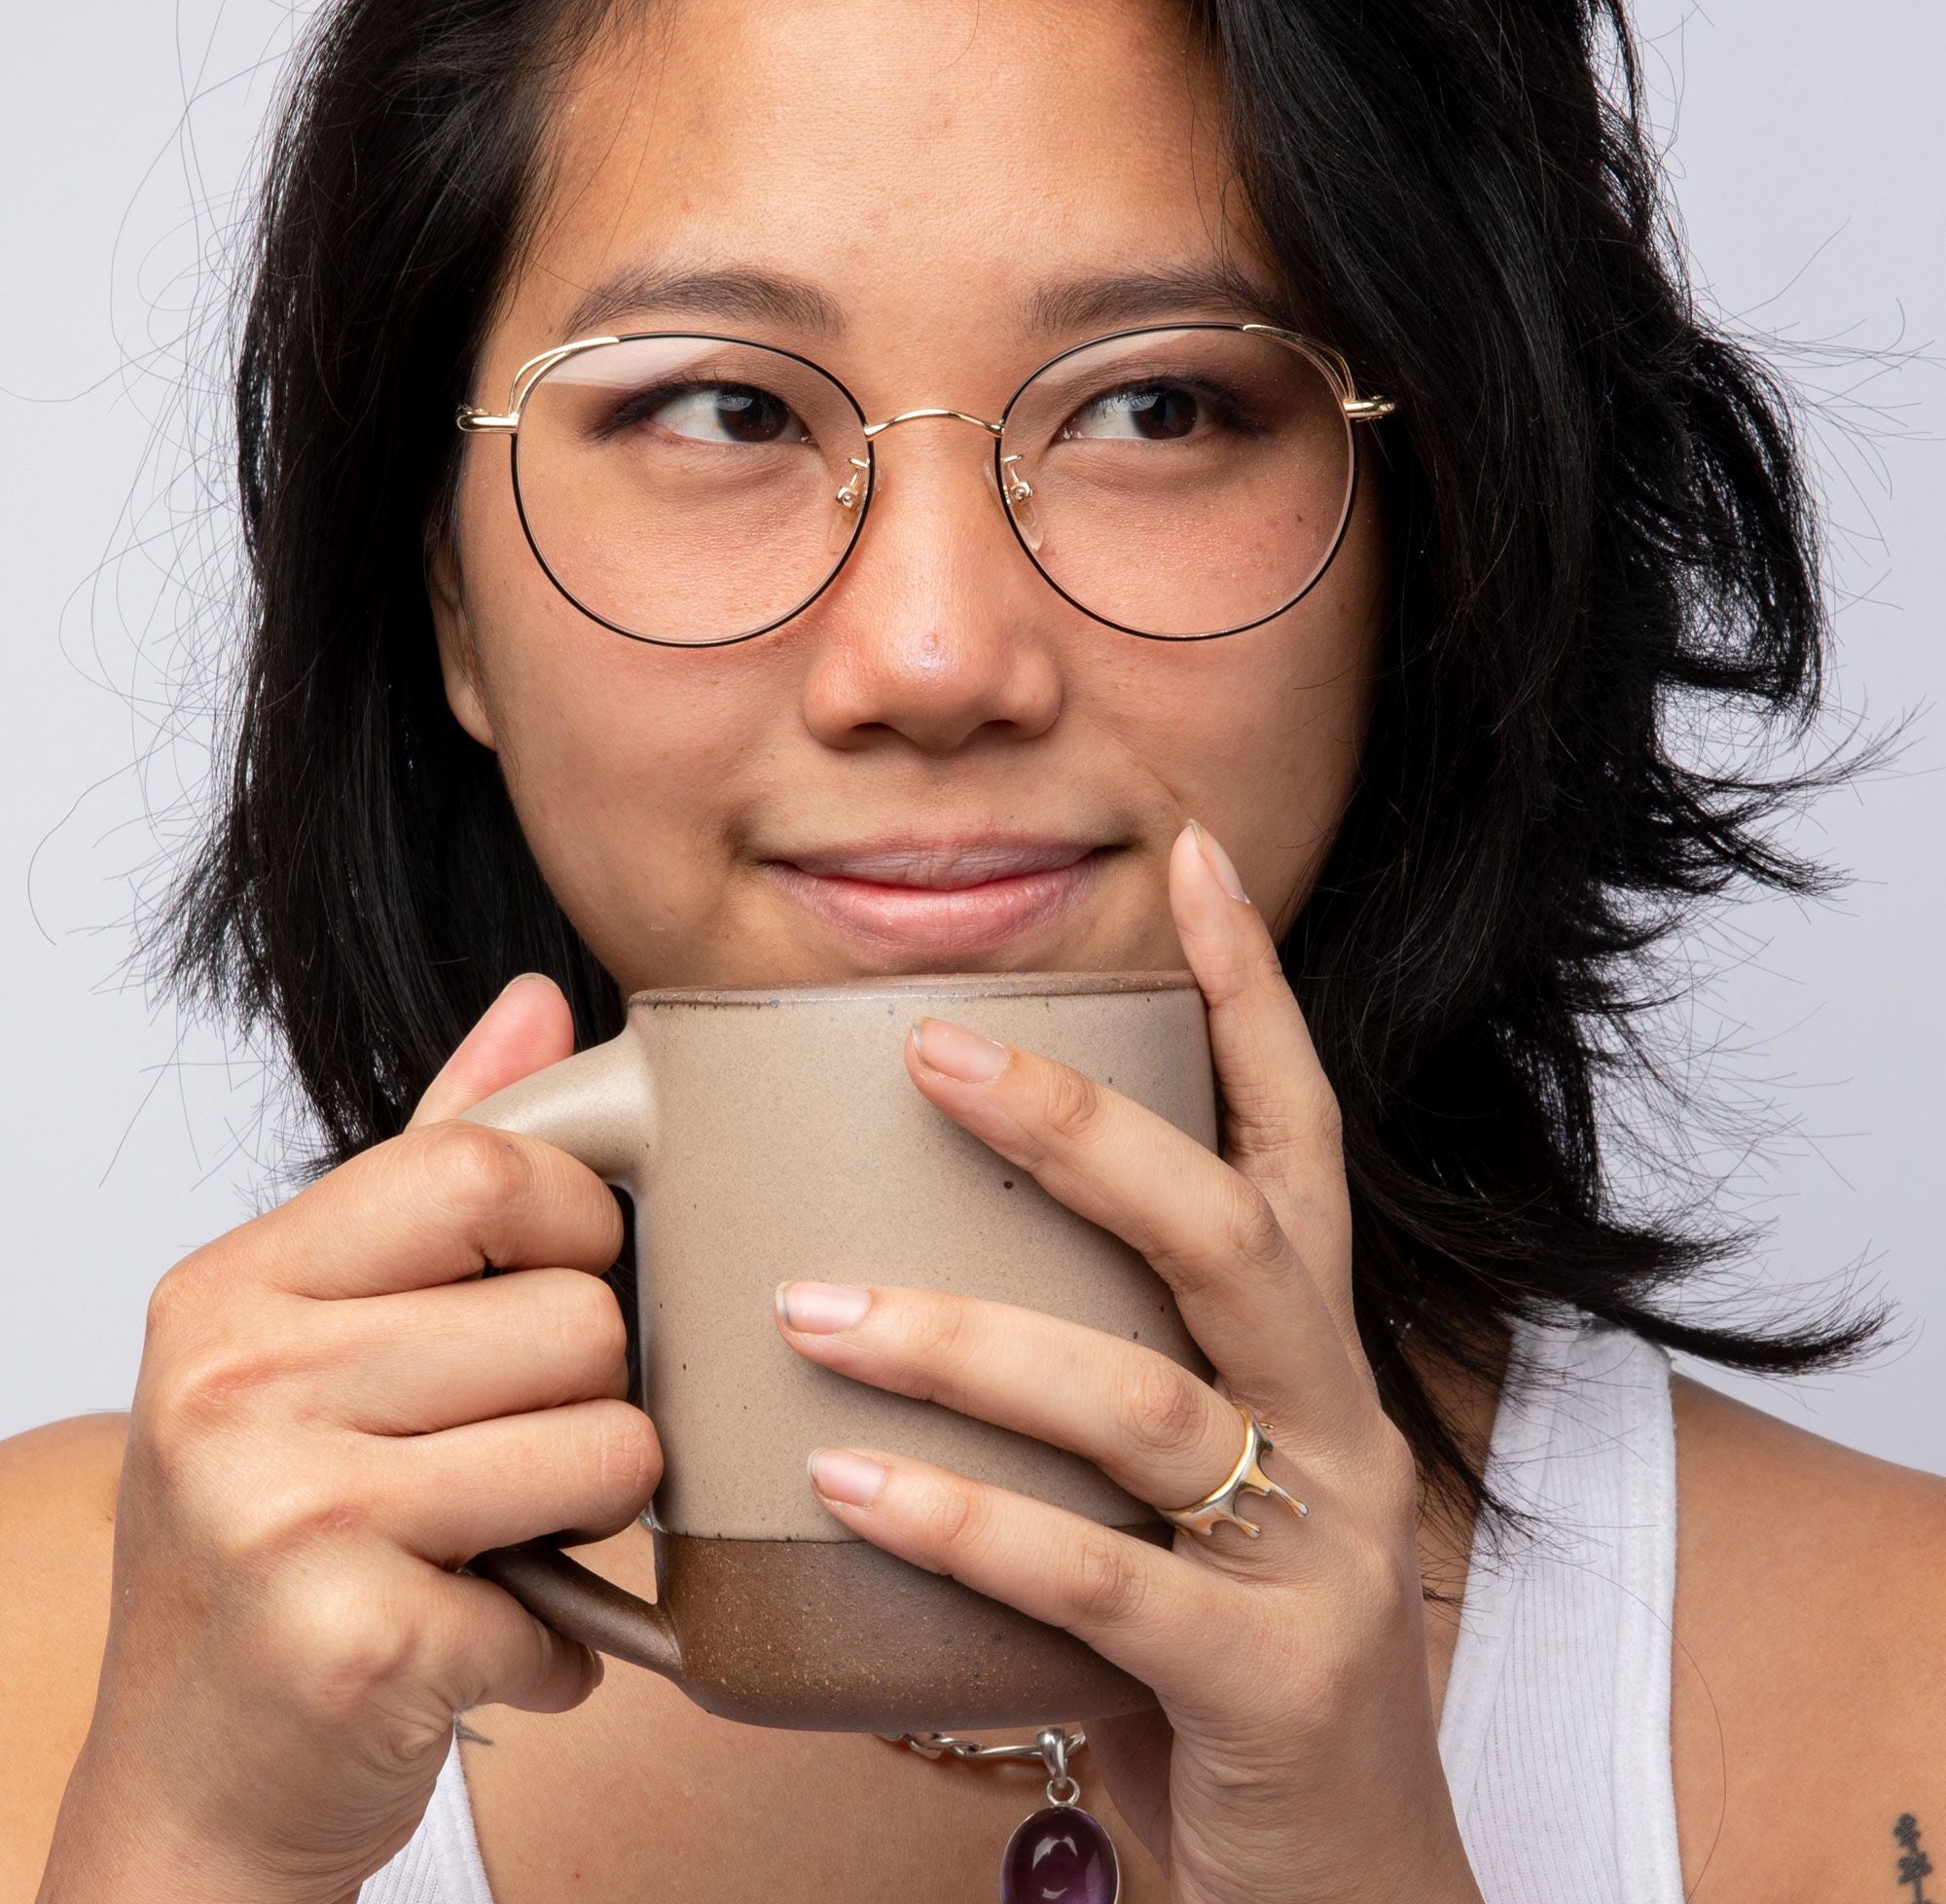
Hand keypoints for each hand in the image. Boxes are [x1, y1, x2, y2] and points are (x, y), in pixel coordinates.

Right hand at [52, 976, 658, 1903]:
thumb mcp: (325, 1328)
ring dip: (595, 1517)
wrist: (193, 1785)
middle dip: (594, 1399)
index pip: (486, 1165)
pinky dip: (561, 1641)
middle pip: (581, 1316)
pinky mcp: (350, 1641)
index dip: (580, 1225)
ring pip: (612, 1446)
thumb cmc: (280, 1534)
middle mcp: (237, 1380)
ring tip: (505, 1539)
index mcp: (239, 1282)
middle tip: (512, 1456)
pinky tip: (476, 1636)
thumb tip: (538, 1001)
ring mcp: (282, 1512)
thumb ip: (435, 1163)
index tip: (565, 1286)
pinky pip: (577, 1600)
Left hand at [770, 821, 1483, 1903]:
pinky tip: (843, 1480)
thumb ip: (1074, 1366)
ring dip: (965, 1338)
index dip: (1252, 993)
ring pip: (1144, 1398)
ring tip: (807, 1303)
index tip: (1190, 858)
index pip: (1297, 1134)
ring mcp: (1318, 1550)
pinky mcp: (1267, 1679)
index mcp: (1311, 1349)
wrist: (1332, 1882)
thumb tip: (879, 1251)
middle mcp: (1337, 1418)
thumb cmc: (1212, 1640)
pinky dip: (965, 1518)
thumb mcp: (1170, 1478)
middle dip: (1076, 1127)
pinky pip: (1099, 1578)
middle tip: (921, 1050)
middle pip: (1226, 1227)